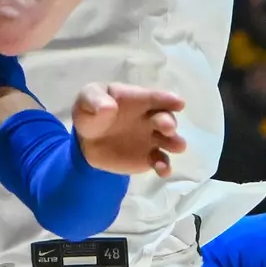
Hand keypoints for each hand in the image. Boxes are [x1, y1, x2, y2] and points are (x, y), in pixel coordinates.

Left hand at [71, 82, 185, 176]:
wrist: (87, 142)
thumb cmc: (91, 113)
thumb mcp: (87, 99)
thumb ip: (95, 99)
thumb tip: (109, 107)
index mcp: (136, 99)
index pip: (153, 97)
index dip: (167, 99)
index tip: (179, 103)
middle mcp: (150, 117)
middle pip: (166, 118)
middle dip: (169, 122)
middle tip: (167, 127)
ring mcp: (152, 138)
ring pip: (171, 140)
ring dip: (175, 142)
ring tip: (175, 146)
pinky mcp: (150, 157)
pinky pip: (161, 162)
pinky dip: (164, 166)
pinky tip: (162, 170)